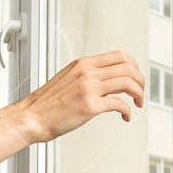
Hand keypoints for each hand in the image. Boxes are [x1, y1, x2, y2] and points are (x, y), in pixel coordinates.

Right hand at [12, 50, 145, 143]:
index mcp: (83, 64)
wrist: (32, 117)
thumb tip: (108, 80)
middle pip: (128, 67)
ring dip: (138, 94)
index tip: (135, 78)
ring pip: (127, 83)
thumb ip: (87, 75)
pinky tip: (125, 116)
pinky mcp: (90, 106)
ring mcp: (89, 88)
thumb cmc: (48, 104)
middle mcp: (87, 72)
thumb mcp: (68, 79)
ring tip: (137, 102)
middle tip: (140, 92)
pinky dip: (128, 111)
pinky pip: (119, 104)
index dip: (134, 66)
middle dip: (140, 80)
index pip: (119, 55)